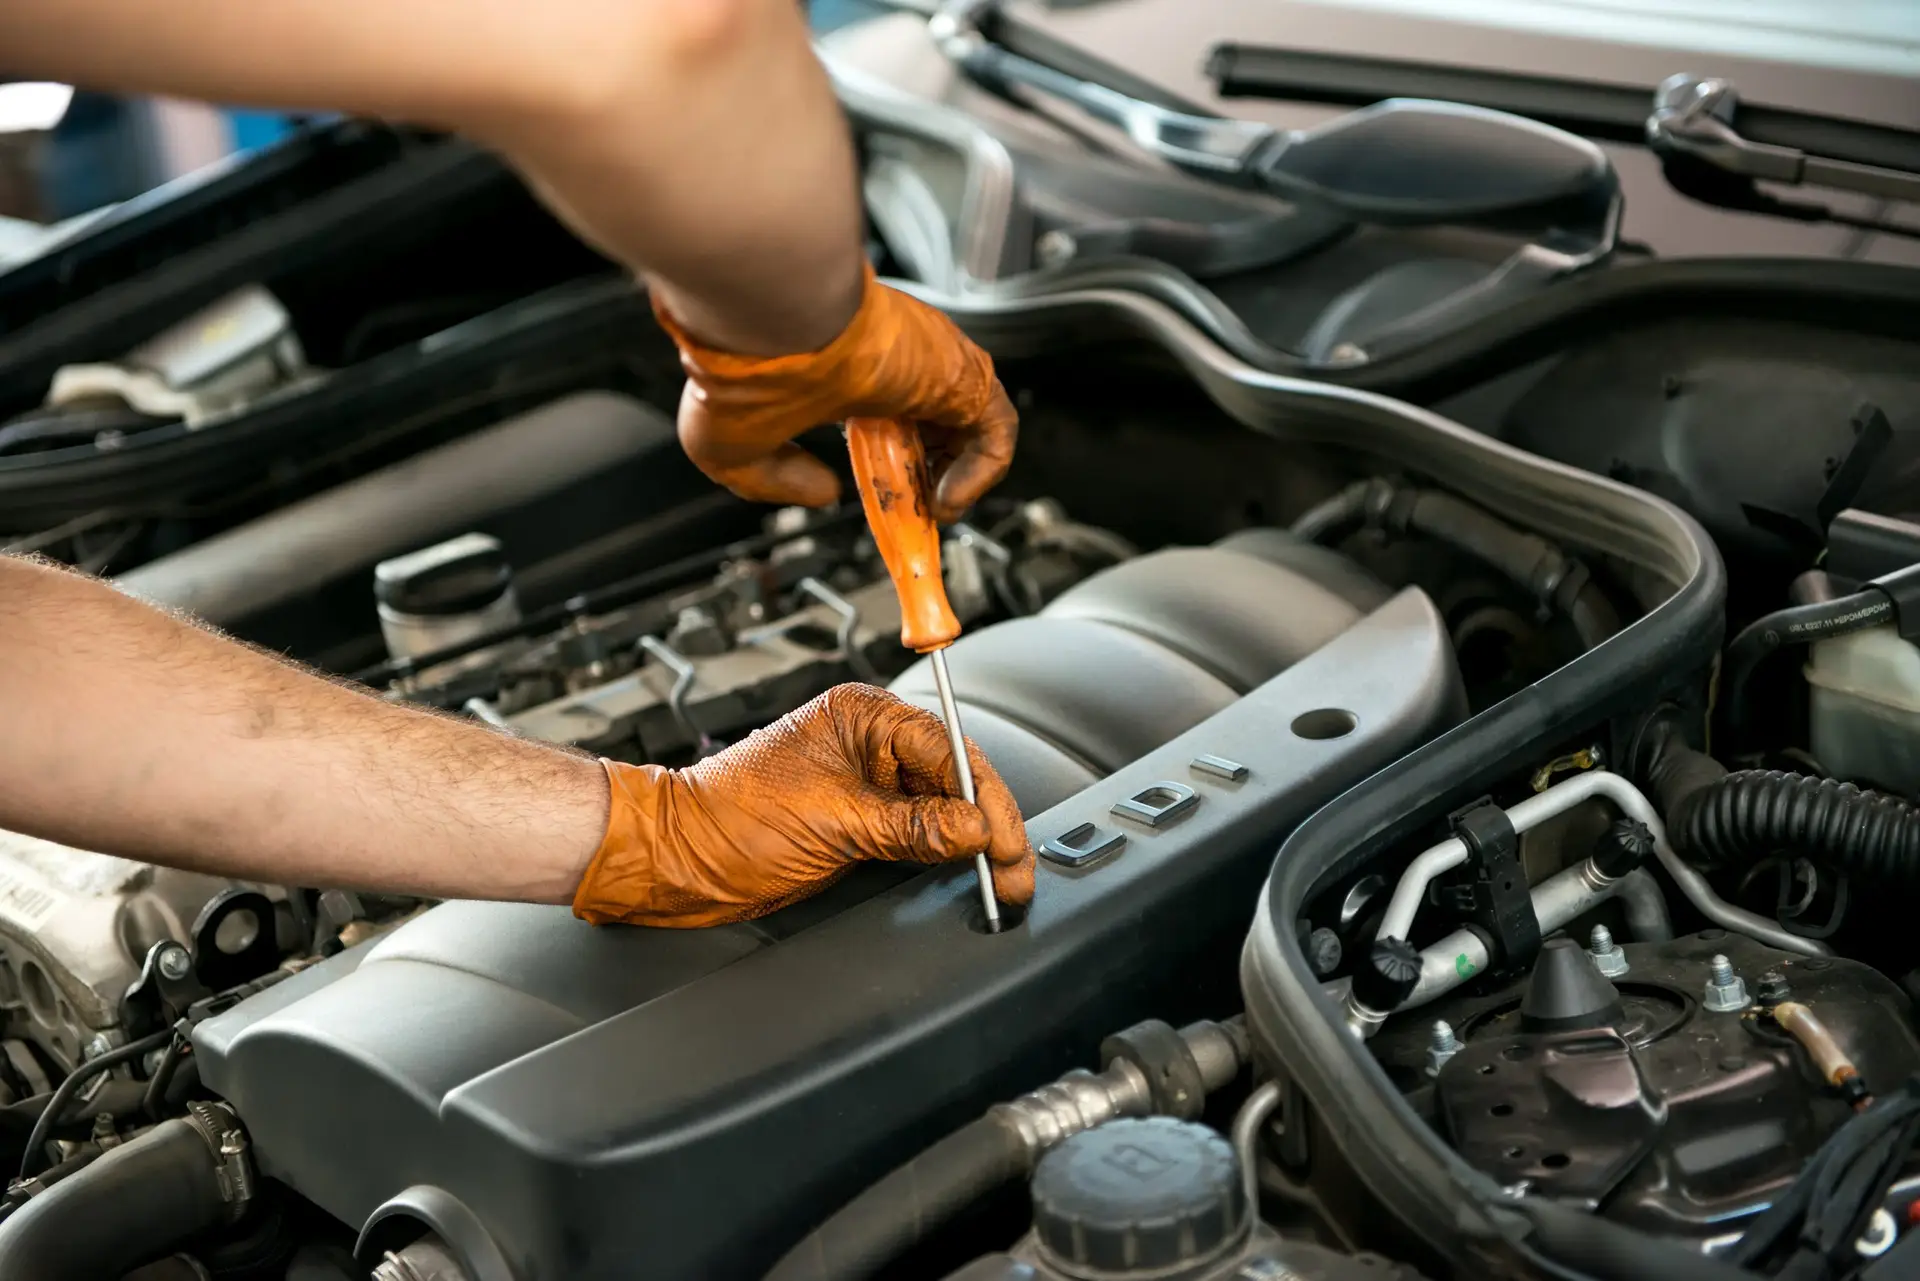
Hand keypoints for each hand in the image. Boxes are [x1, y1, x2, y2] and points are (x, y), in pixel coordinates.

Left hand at [572, 684, 1033, 927]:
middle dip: (988, 825)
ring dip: (970, 843)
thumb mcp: (834, 822)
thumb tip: (974, 830)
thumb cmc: (725, 820)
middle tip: (1013, 870)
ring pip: (941, 809)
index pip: (948, 750)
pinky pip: (916, 833)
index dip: (985, 798)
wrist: (673, 859)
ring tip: (998, 878)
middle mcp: (867, 743)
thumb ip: (913, 826)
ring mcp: (863, 783)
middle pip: (953, 779)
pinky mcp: (856, 822)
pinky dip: (942, 854)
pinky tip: (962, 872)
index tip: (1005, 841)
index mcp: (861, 717)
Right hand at [654, 264, 1018, 524]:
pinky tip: (944, 499)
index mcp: (842, 368)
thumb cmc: (741, 371)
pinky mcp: (960, 374)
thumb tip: (826, 494)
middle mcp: (891, 360)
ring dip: (951, 476)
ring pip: (965, 424)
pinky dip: (981, 473)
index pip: (884, 414)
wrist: (771, 320)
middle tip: (908, 508)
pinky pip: (994, 428)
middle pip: (931, 422)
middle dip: (924, 473)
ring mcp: (929, 364)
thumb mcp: (734, 449)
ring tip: (927, 509)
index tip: (876, 495)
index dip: (887, 462)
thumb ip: (778, 480)